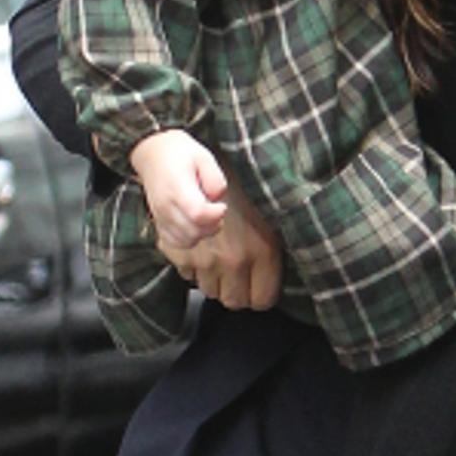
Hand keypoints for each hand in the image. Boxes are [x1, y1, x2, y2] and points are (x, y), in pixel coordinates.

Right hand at [129, 129, 226, 248]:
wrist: (152, 153)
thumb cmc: (180, 154)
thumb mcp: (204, 156)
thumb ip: (215, 179)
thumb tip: (216, 201)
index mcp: (177, 188)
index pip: (198, 214)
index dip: (216, 214)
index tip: (222, 205)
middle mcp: (165, 206)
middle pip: (193, 232)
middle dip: (212, 224)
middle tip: (215, 208)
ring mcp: (160, 216)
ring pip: (186, 241)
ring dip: (202, 232)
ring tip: (205, 213)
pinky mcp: (159, 222)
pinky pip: (175, 242)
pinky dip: (189, 238)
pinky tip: (194, 223)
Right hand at [157, 175, 282, 310]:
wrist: (175, 155)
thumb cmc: (228, 173)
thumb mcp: (267, 200)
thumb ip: (273, 238)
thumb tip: (280, 265)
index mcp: (260, 248)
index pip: (263, 299)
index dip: (262, 294)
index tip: (261, 284)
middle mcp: (231, 258)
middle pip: (234, 301)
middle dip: (239, 291)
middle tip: (242, 274)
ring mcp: (202, 258)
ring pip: (209, 291)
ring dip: (216, 280)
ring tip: (221, 256)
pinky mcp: (177, 253)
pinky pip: (189, 276)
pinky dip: (194, 267)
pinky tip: (202, 246)